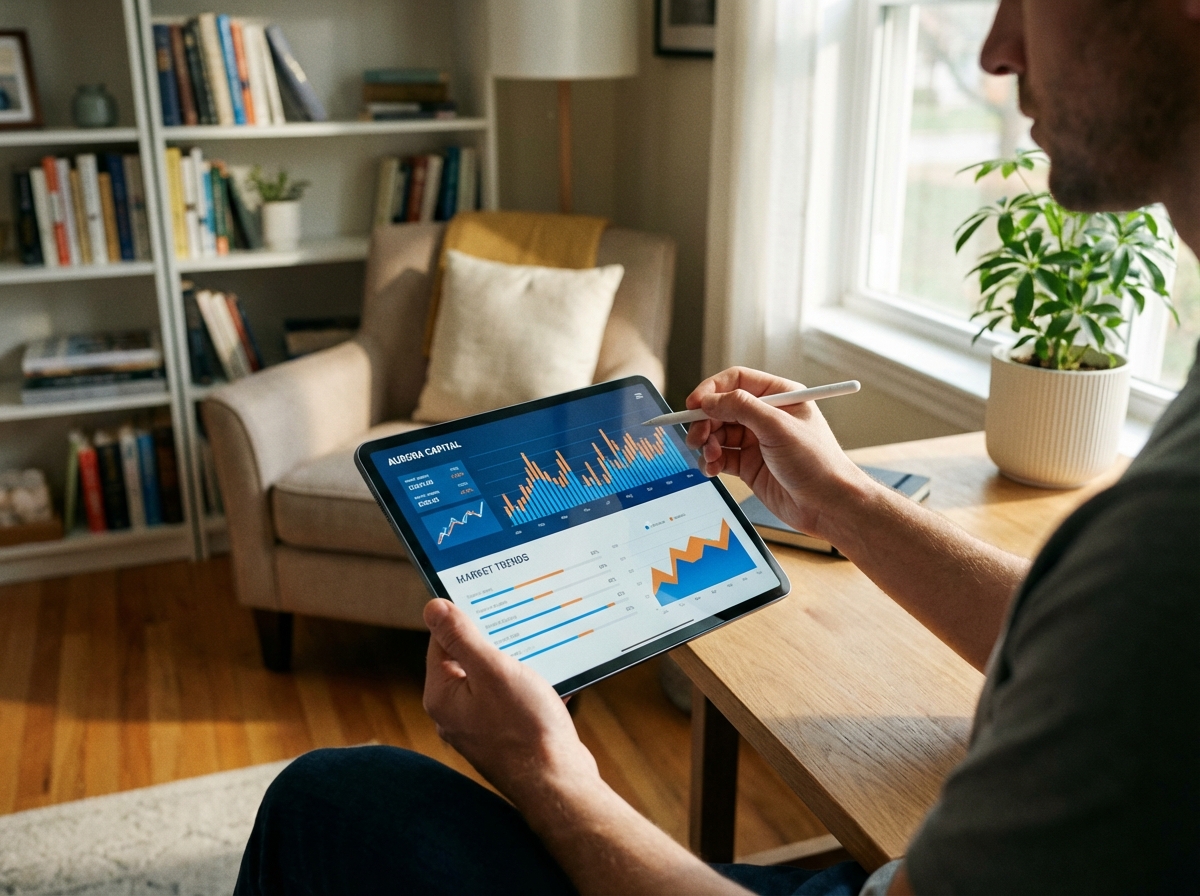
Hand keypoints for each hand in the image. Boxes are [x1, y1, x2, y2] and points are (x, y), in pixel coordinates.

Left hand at [422, 598, 599, 803]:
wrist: (559, 784)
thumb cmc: (526, 728)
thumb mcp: (494, 671)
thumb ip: (462, 637)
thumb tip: (433, 607)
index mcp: (442, 696)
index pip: (442, 642)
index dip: (466, 620)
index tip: (493, 606)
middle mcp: (454, 714)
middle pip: (468, 661)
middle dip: (496, 644)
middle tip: (521, 630)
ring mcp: (479, 728)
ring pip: (493, 681)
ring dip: (516, 667)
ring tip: (540, 659)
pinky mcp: (503, 738)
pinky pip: (511, 702)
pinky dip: (529, 690)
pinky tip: (551, 687)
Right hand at [685, 367, 870, 539]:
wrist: (828, 506)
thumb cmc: (818, 463)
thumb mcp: (778, 427)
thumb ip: (741, 408)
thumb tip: (710, 400)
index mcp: (780, 396)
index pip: (737, 381)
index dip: (712, 390)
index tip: (695, 404)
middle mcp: (766, 415)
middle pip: (722, 408)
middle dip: (705, 421)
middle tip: (697, 437)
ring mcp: (756, 441)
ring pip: (718, 433)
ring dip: (708, 444)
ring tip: (710, 456)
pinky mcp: (749, 465)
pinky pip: (720, 456)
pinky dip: (711, 461)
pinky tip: (712, 468)